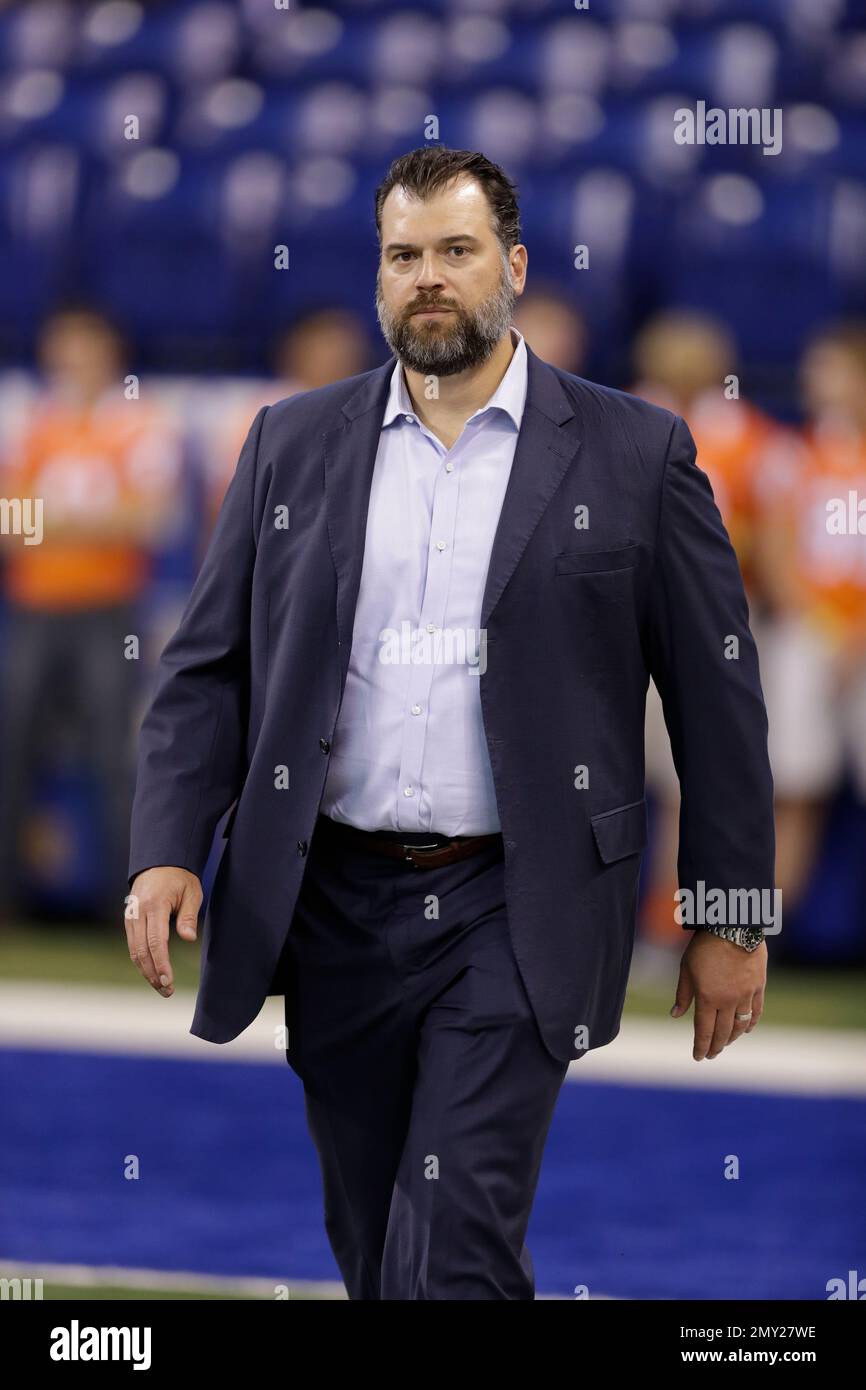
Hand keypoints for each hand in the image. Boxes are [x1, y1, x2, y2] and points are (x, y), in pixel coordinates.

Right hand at [124, 866, 202, 997]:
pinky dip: (141, 961)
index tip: (169, 981)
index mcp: (154, 905)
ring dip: (146, 971)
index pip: (156, 942)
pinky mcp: (129, 920)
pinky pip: (133, 945)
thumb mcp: (191, 892)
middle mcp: (138, 913)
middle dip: (153, 974)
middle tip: (167, 991)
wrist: (159, 861)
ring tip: (161, 987)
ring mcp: (130, 917)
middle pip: (141, 951)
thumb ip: (188, 916)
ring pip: (134, 951)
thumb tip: (189, 939)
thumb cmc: (179, 878)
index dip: (161, 964)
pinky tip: (152, 972)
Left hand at [670, 931, 766, 1059]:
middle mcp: (728, 1001)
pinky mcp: (758, 987)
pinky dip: (751, 1023)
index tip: (698, 1057)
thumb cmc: (705, 945)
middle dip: (716, 1046)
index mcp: (707, 998)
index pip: (704, 1030)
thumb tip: (675, 1015)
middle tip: (711, 1055)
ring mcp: (745, 995)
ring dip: (732, 1038)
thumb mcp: (686, 968)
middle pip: (723, 1032)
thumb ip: (683, 995)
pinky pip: (756, 1011)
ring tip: (726, 1043)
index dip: (701, 1046)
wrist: (733, 926)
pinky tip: (746, 1030)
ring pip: (740, 1025)